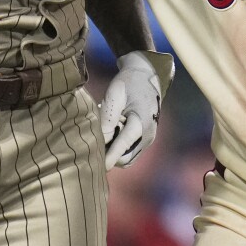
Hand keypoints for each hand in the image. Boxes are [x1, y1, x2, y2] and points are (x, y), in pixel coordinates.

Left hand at [100, 51, 173, 168]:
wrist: (146, 76)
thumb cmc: (128, 83)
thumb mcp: (114, 95)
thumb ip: (107, 118)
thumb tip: (100, 141)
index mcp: (141, 123)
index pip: (122, 147)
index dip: (108, 159)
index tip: (96, 169)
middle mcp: (148, 135)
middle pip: (123, 158)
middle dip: (108, 154)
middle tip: (96, 137)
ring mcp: (148, 139)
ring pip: (126, 158)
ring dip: (114, 152)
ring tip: (108, 131)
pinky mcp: (146, 140)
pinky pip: (130, 153)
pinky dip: (119, 149)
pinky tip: (114, 133)